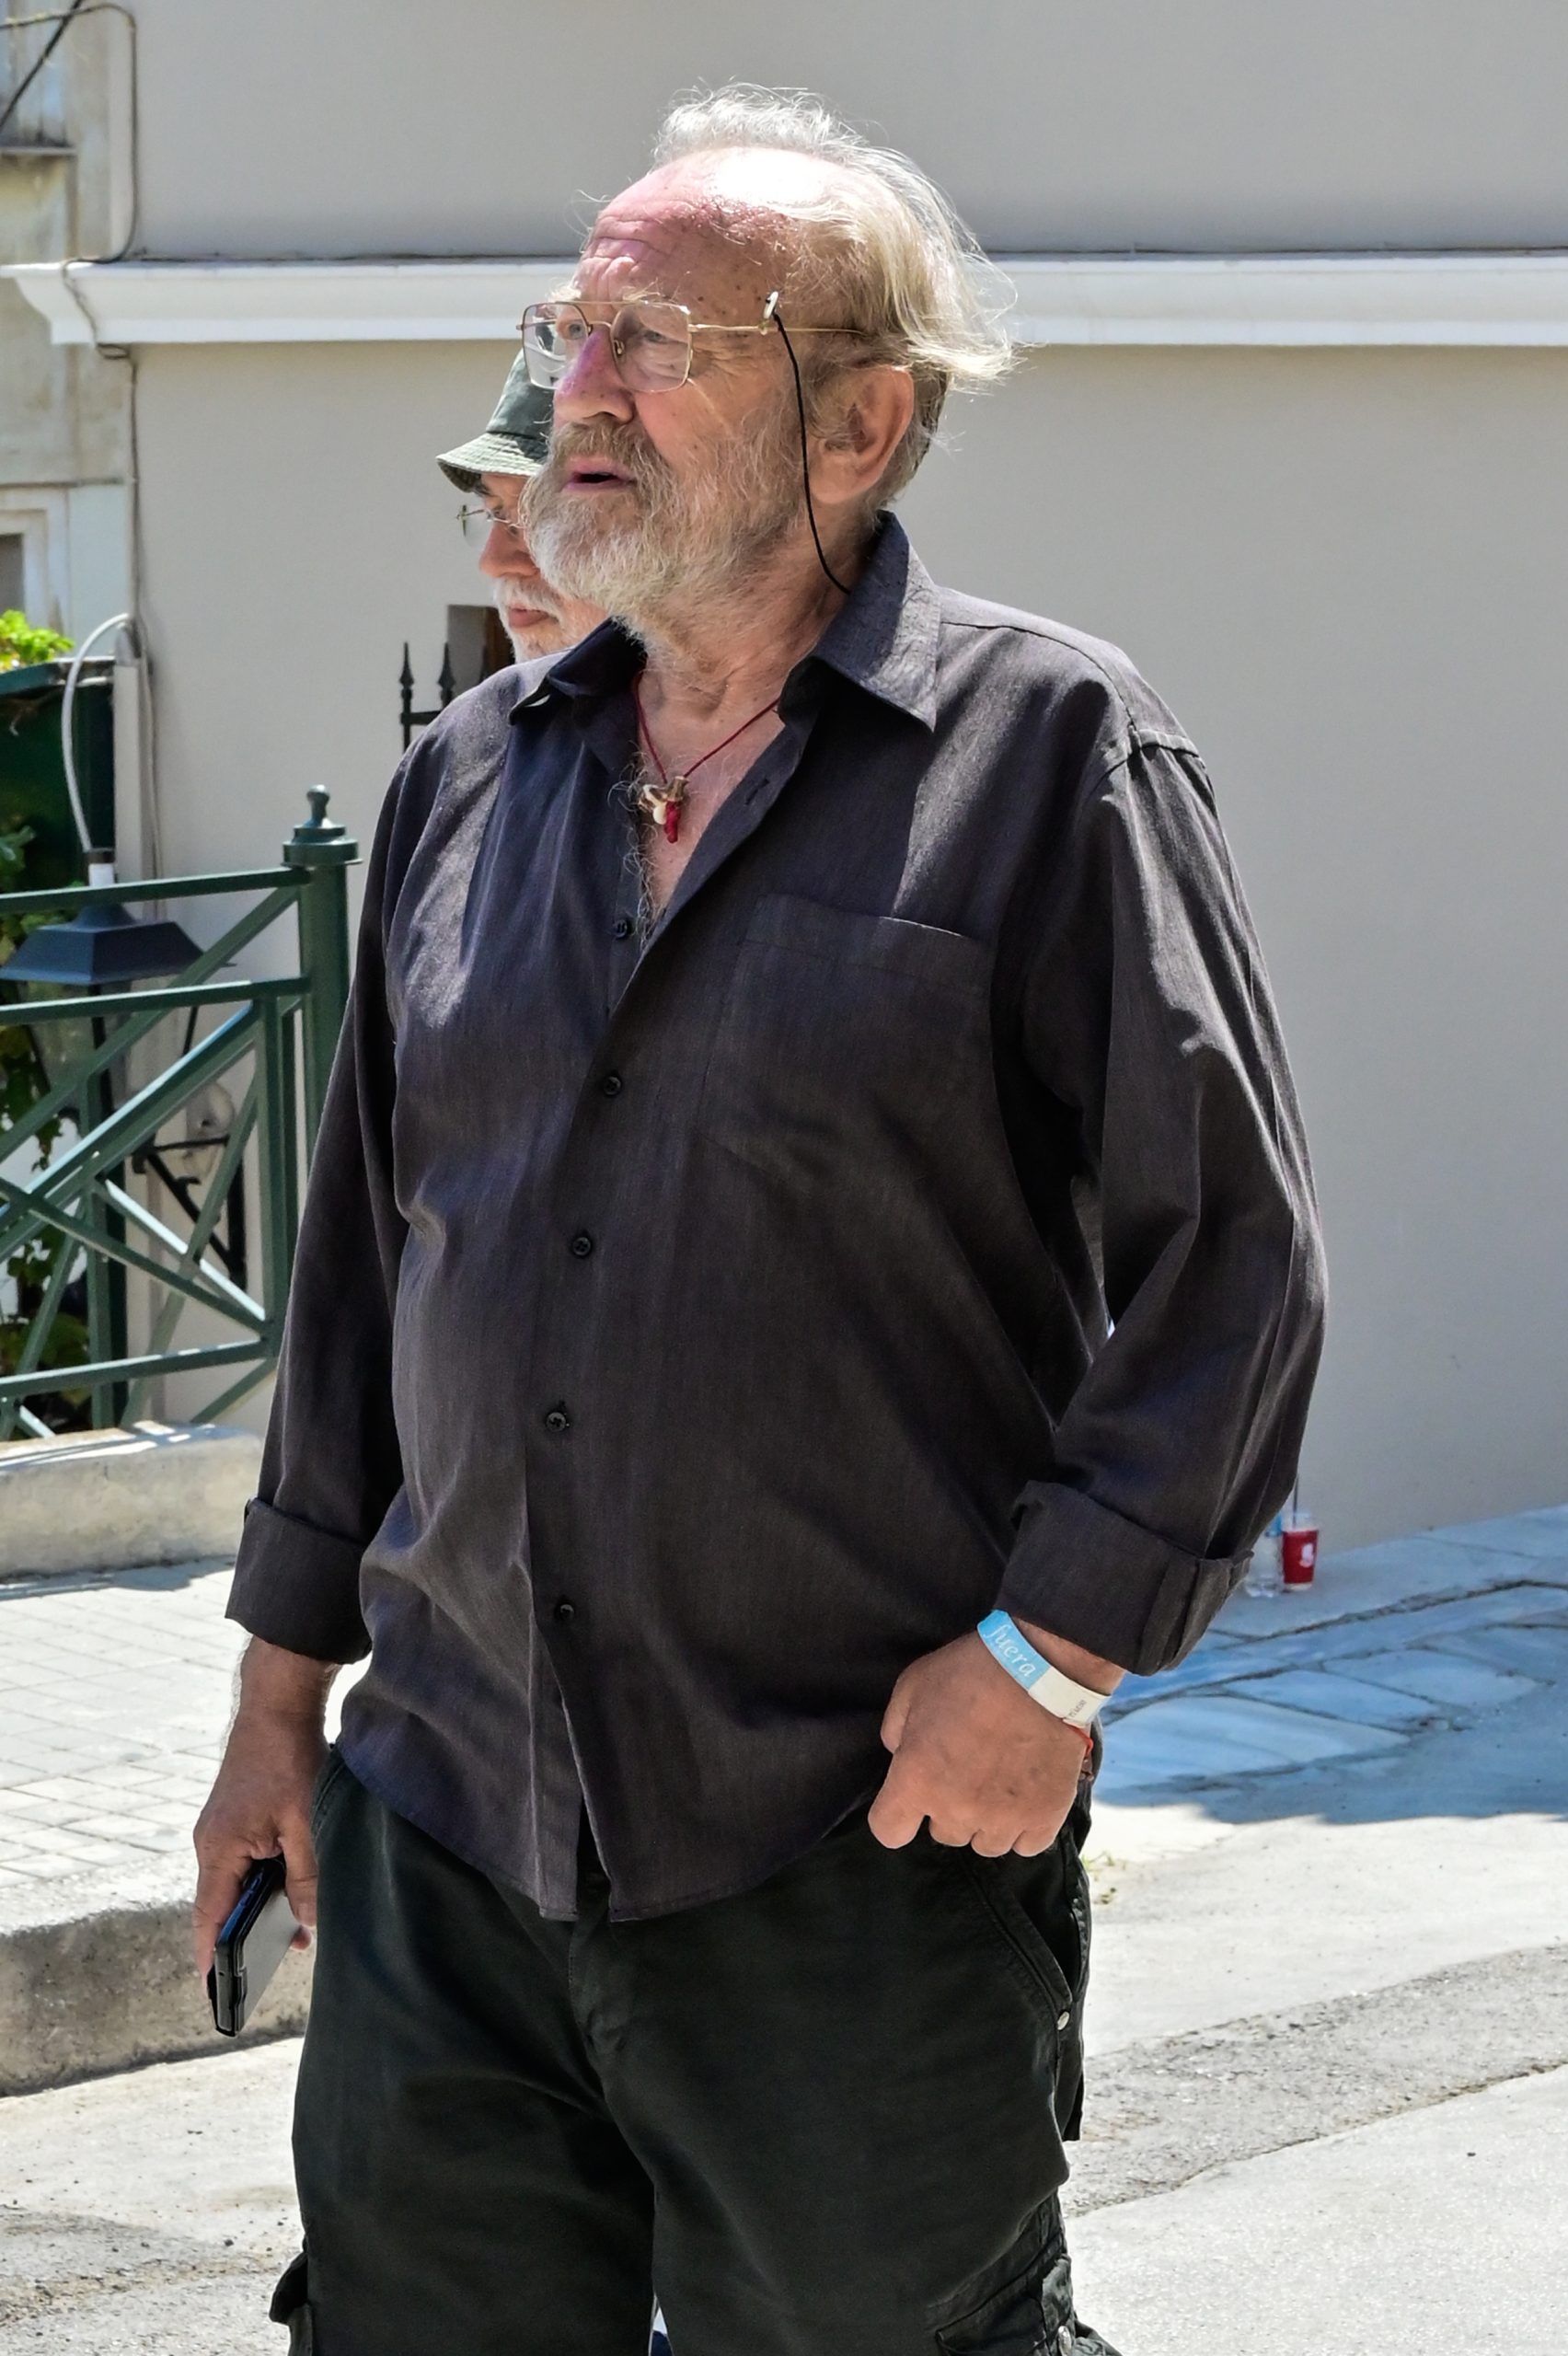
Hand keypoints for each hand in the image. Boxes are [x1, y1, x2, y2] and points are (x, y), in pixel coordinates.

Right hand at [192, 1637, 336, 1978]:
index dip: (211, 1957)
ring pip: (238, 1883)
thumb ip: (305, 1877)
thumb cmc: (287, 1759)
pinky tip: (294, 1888)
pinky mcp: (238, 1817)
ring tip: (299, 1932)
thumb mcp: (303, 1823)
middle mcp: (212, 1844)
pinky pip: (246, 1861)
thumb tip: (306, 1923)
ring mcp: (222, 1829)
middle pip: (223, 1905)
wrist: (278, 1704)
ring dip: (263, 1906)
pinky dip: (266, 1880)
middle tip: (275, 1966)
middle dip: (247, 1936)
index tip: (215, 1993)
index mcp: (218, 1850)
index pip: (208, 1919)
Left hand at [868, 1623, 1115, 1857]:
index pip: (889, 1831)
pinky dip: (1025, 1826)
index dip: (896, 1815)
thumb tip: (901, 1755)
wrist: (1041, 1670)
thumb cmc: (970, 1672)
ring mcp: (1003, 1820)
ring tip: (1000, 1782)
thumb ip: (896, 1729)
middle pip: (943, 1833)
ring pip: (985, 1844)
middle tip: (967, 1769)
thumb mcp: (912, 1686)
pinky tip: (1027, 1795)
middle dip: (949, 1806)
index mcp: (917, 1781)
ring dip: (987, 1819)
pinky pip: (1026, 1845)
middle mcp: (956, 1810)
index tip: (911, 1797)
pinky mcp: (1045, 1819)